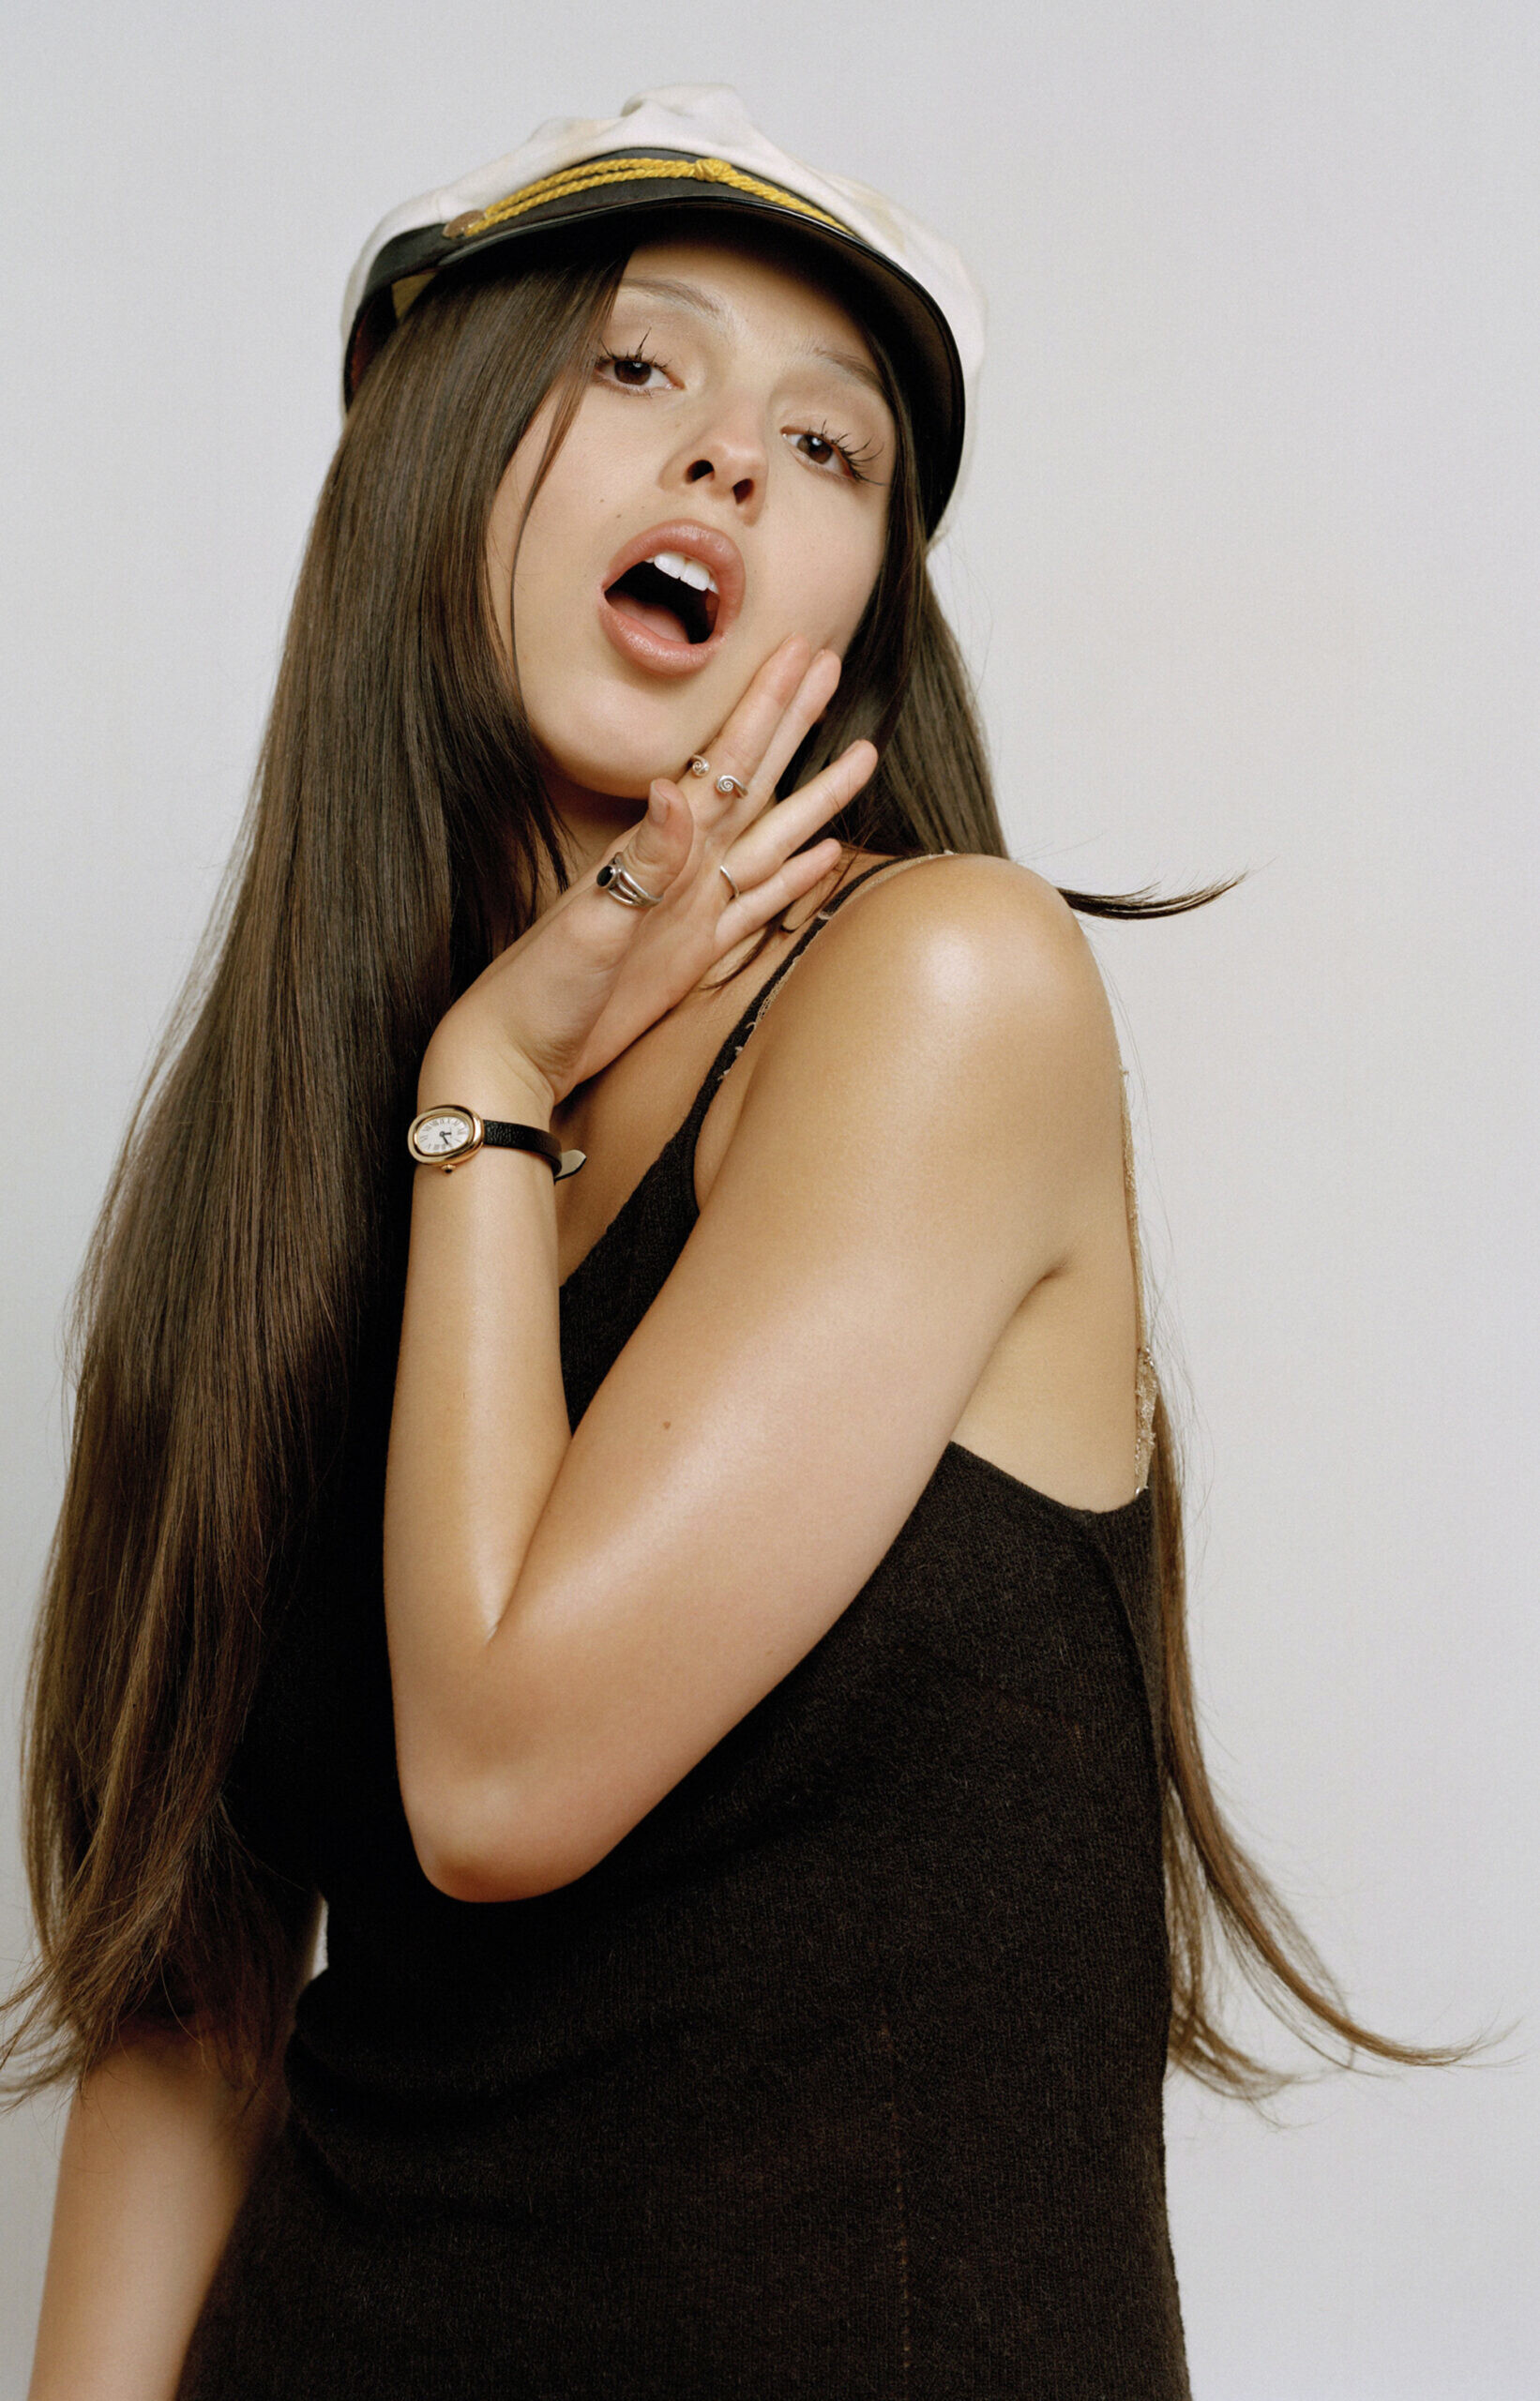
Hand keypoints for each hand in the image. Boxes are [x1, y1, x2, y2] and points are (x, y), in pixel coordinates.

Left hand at [422, 638, 877, 1111]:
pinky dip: (795, 880)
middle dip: (794, 724)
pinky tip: (825, 854)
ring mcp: (692, 908)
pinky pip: (759, 906)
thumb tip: (673, 788)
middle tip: (831, 665)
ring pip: (772, 838)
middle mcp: (682, 867)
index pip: (727, 762)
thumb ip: (641, 859)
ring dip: (813, 797)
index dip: (766, 707)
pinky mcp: (695, 954)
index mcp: (659, 848)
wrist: (520, 1048)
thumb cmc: (543, 987)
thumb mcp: (592, 921)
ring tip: (861, 755)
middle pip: (757, 781)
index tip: (799, 652)